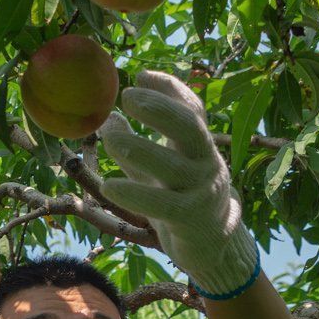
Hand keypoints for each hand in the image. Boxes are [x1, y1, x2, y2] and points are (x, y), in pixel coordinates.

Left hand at [97, 70, 259, 297]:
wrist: (211, 243)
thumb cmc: (179, 196)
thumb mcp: (162, 166)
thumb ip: (138, 144)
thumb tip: (107, 116)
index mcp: (200, 144)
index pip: (192, 108)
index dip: (170, 88)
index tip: (141, 75)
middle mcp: (206, 162)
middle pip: (189, 127)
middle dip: (159, 109)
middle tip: (127, 97)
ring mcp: (200, 190)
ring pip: (172, 164)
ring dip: (138, 147)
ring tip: (108, 136)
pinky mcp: (189, 218)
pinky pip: (161, 203)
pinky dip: (134, 193)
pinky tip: (109, 185)